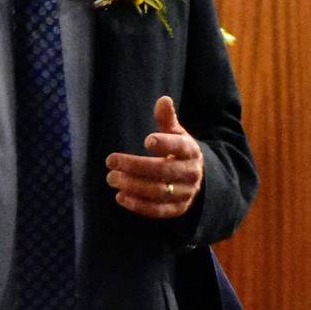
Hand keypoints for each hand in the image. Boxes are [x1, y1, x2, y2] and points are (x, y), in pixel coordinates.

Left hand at [105, 96, 203, 219]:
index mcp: (191, 151)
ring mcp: (185, 193)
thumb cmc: (180, 152)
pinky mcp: (178, 209)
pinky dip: (139, 205)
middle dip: (136, 166)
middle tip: (110, 161)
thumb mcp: (177, 134)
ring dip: (133, 186)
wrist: (200, 180)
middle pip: (163, 171)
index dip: (165, 144)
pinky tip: (121, 197)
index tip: (147, 140)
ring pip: (159, 191)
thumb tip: (163, 99)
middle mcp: (191, 173)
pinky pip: (158, 210)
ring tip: (111, 178)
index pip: (180, 147)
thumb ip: (167, 119)